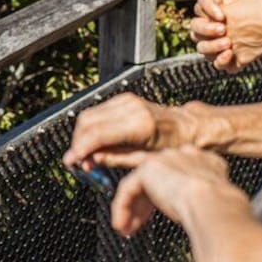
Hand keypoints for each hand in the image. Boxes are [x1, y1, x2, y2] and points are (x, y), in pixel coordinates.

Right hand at [62, 93, 197, 169]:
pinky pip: (98, 112)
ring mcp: (127, 101)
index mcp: (139, 125)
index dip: (80, 149)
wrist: (190, 128)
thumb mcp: (146, 160)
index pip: (97, 134)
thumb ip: (116, 159)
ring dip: (82, 135)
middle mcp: (131, 108)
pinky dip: (91, 127)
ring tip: (86, 154)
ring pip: (89, 115)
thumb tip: (91, 160)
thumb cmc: (174, 146)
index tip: (72, 161)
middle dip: (77, 142)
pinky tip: (94, 142)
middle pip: (87, 122)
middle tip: (77, 161)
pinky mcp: (124, 99)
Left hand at [111, 146, 231, 234]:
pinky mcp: (149, 168)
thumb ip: (202, 206)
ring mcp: (166, 159)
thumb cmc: (221, 215)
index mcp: (206, 163)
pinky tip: (122, 225)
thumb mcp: (214, 207)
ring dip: (130, 208)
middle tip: (137, 224)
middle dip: (143, 203)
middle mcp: (185, 156)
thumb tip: (202, 226)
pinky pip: (129, 188)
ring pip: (140, 183)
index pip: (179, 174)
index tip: (162, 215)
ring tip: (125, 229)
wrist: (215, 205)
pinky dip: (122, 207)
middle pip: (157, 177)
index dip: (167, 196)